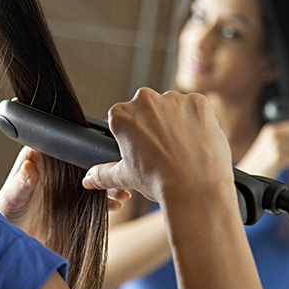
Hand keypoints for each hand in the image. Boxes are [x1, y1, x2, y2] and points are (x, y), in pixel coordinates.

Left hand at [0, 147, 131, 234]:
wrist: (8, 234)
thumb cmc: (5, 211)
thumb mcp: (12, 198)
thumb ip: (21, 183)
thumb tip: (29, 167)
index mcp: (37, 157)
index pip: (63, 146)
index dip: (82, 149)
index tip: (99, 156)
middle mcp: (53, 167)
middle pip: (83, 162)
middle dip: (102, 169)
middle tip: (117, 177)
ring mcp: (63, 183)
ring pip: (91, 178)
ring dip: (107, 185)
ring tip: (121, 194)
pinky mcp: (69, 198)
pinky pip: (91, 196)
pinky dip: (104, 200)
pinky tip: (115, 205)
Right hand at [82, 87, 233, 203]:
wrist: (195, 189)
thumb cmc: (159, 182)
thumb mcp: (126, 177)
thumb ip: (104, 174)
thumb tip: (88, 179)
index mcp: (122, 114)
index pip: (122, 117)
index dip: (132, 135)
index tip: (141, 148)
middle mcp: (146, 99)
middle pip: (148, 109)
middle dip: (154, 126)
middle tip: (162, 151)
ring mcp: (174, 98)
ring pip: (173, 108)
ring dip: (176, 123)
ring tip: (182, 150)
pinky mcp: (199, 102)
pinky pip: (196, 109)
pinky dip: (197, 123)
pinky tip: (197, 142)